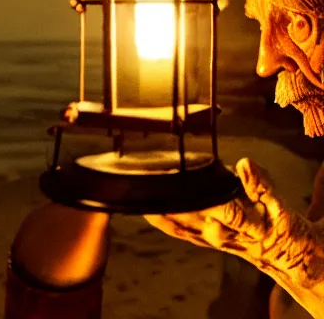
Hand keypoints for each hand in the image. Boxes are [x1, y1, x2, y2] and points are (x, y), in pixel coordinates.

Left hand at [144, 158, 323, 316]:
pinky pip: (176, 230)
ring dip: (153, 207)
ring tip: (132, 188)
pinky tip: (143, 207)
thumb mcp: (281, 207)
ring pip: (172, 222)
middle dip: (159, 195)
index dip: (181, 184)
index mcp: (233, 220)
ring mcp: (207, 238)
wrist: (289, 259)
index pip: (201, 200)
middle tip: (137, 173)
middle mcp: (215, 232)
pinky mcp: (204, 241)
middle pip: (179, 211)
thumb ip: (261, 185)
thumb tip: (246, 162)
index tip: (160, 168)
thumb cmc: (285, 229)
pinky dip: (159, 219)